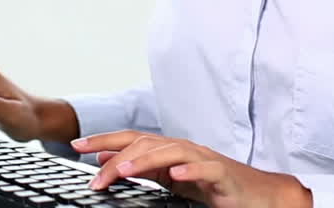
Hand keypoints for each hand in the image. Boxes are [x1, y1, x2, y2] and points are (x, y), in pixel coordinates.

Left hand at [73, 130, 311, 207]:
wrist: (257, 195)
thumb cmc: (213, 186)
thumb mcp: (169, 178)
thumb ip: (141, 168)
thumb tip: (107, 161)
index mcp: (169, 150)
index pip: (131, 139)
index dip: (103, 140)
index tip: (75, 146)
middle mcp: (184, 149)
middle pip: (146, 142)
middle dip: (116, 154)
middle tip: (93, 172)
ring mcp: (204, 160)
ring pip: (171, 152)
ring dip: (145, 160)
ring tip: (124, 171)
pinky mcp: (223, 176)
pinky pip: (206, 170)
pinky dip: (190, 170)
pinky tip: (176, 175)